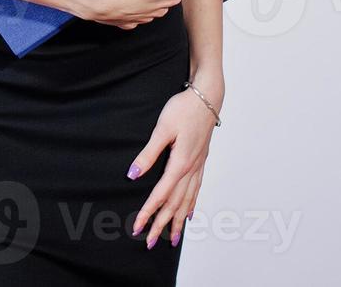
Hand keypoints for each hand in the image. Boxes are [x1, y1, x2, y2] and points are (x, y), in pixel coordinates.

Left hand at [125, 79, 223, 248]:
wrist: (207, 97)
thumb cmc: (184, 109)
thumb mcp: (162, 129)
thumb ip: (148, 154)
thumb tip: (133, 175)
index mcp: (180, 163)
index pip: (161, 194)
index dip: (149, 212)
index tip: (138, 227)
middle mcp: (191, 169)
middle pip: (175, 204)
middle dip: (162, 224)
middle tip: (150, 242)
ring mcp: (198, 166)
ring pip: (187, 200)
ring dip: (178, 220)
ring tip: (172, 238)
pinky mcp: (200, 161)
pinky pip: (196, 190)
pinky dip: (191, 205)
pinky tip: (189, 213)